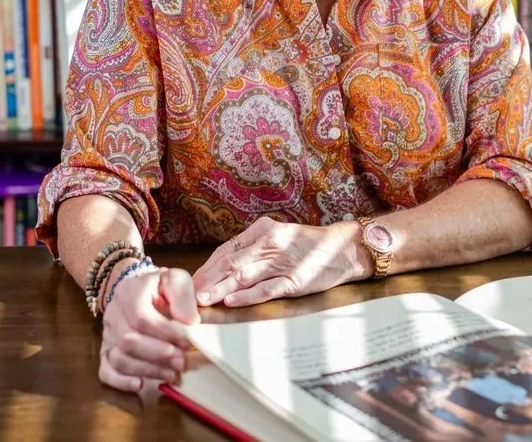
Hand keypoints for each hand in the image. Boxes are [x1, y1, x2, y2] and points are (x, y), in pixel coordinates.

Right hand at [98, 264, 200, 393]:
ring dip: (147, 370)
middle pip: (128, 340)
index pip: (141, 317)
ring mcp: (106, 334)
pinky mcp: (105, 352)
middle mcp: (112, 313)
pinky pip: (105, 372)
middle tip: (182, 361)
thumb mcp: (175, 280)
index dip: (165, 333)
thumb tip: (189, 322)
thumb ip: (183, 296)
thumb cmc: (161, 288)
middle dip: (158, 354)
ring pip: (119, 358)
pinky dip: (122, 382)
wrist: (140, 292)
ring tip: (172, 374)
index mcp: (128, 292)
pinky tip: (141, 385)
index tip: (187, 340)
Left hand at [192, 216, 366, 307]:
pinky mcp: (295, 280)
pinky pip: (267, 288)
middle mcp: (271, 242)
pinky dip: (248, 295)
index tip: (190, 282)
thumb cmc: (308, 246)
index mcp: (263, 230)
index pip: (227, 250)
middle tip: (187, 295)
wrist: (344, 249)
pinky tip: (233, 301)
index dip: (206, 267)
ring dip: (221, 288)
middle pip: (231, 262)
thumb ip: (253, 250)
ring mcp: (283, 261)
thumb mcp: (278, 239)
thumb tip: (222, 268)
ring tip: (203, 299)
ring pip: (244, 275)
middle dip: (207, 280)